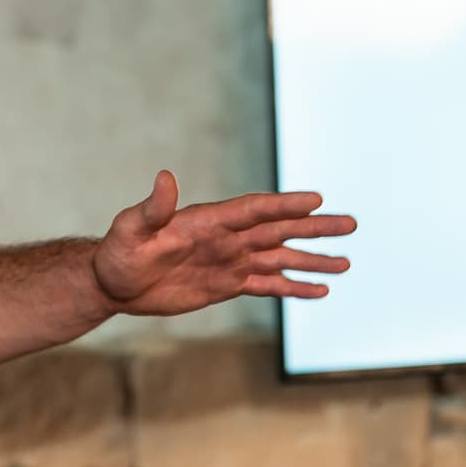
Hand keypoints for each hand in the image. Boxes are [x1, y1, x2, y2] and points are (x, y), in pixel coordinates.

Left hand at [91, 172, 354, 316]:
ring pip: (280, 257)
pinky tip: (320, 289)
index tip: (316, 200)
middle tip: (351, 223)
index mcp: (208, 221)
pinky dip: (294, 287)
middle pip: (278, 229)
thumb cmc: (119, 253)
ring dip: (312, 259)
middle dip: (314, 227)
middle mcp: (226, 238)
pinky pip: (267, 284)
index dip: (284, 204)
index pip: (254, 210)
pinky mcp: (227, 284)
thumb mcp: (131, 229)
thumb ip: (152, 208)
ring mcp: (230, 260)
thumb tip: (164, 177)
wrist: (113, 283)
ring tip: (347, 260)